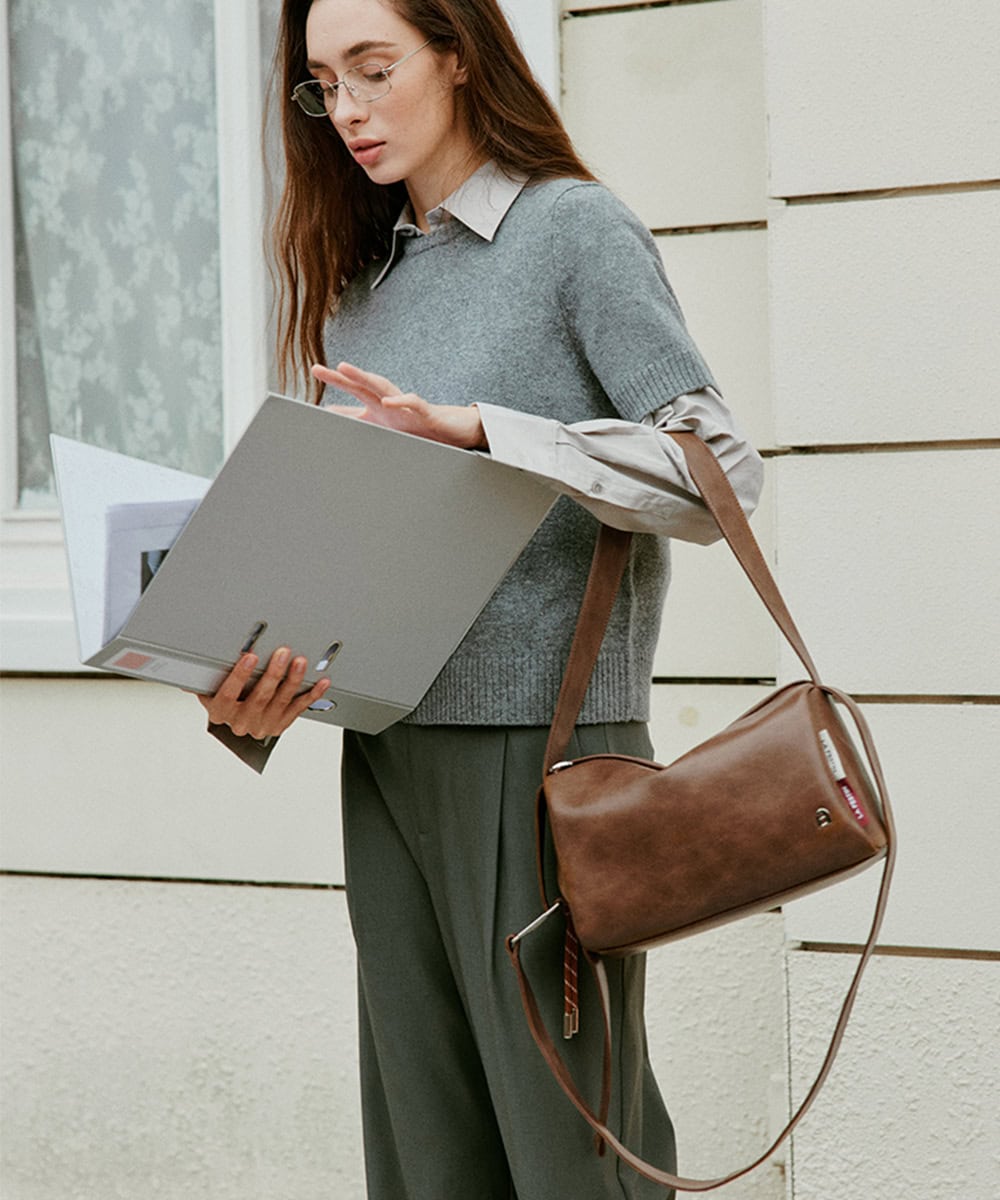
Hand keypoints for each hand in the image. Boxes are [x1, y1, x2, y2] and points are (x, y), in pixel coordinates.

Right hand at [197, 647, 330, 739]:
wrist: (235, 722)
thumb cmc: (223, 699)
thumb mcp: (209, 687)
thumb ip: (203, 676)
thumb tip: (189, 661)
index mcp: (221, 712)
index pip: (229, 694)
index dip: (240, 675)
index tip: (250, 657)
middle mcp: (241, 722)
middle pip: (259, 697)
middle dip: (273, 674)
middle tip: (282, 654)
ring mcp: (262, 725)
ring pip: (280, 702)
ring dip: (293, 681)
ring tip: (300, 662)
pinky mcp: (280, 725)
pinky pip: (298, 709)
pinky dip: (311, 695)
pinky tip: (321, 683)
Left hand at [311, 362, 486, 449]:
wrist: (451, 428)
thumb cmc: (415, 423)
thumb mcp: (382, 422)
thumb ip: (357, 416)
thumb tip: (333, 412)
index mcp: (378, 405)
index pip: (354, 391)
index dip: (336, 380)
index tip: (316, 370)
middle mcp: (390, 401)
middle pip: (363, 385)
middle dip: (342, 377)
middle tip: (320, 368)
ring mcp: (406, 406)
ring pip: (384, 388)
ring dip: (365, 379)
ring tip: (346, 371)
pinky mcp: (425, 412)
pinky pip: (412, 404)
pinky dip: (399, 401)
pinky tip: (386, 402)